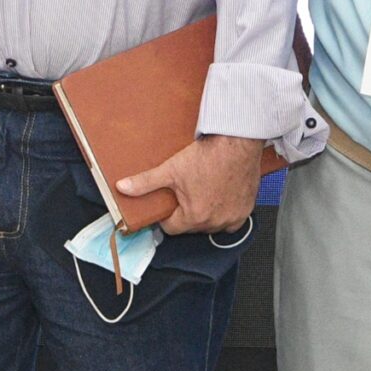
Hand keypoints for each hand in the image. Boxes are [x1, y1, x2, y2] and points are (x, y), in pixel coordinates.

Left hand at [116, 134, 264, 234]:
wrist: (238, 141)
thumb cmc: (209, 155)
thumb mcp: (170, 169)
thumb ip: (145, 182)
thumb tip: (124, 187)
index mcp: (195, 216)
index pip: (171, 228)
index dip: (166, 215)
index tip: (168, 203)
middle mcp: (215, 221)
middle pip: (192, 227)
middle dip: (185, 213)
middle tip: (185, 192)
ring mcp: (233, 217)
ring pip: (212, 224)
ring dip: (205, 214)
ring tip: (201, 192)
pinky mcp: (246, 209)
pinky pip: (232, 220)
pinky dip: (225, 213)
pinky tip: (219, 197)